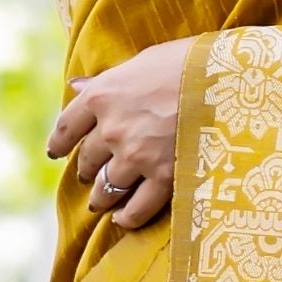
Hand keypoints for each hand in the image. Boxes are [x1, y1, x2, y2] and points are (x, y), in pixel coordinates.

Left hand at [47, 37, 191, 228]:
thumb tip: (77, 86)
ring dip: (101, 197)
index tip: (56, 152)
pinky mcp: (163, 177)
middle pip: (86, 160)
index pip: (67, 126)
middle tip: (89, 176)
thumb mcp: (141, 62)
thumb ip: (108, 81)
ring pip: (106, 187)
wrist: (224, 79)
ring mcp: (136, 156)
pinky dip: (127, 217)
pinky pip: (137, 208)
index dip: (59, 143)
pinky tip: (123, 219)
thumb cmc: (187, 62)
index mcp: (102, 96)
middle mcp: (112, 129)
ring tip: (101, 202)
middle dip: (85, 170)